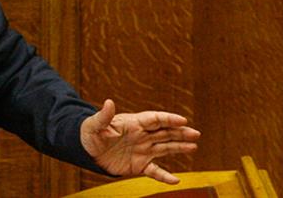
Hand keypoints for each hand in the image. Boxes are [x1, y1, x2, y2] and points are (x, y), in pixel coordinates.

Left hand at [80, 99, 200, 183]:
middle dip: (180, 132)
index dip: (168, 118)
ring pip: (165, 148)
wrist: (87, 152)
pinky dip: (165, 176)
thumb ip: (103, 116)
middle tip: (195, 133)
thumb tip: (108, 102)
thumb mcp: (94, 125)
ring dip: (179, 148)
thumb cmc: (90, 135)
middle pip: (165, 132)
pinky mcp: (139, 165)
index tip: (182, 120)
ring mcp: (143, 150)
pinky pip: (155, 171)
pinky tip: (175, 180)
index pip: (155, 119)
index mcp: (133, 123)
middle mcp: (142, 136)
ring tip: (194, 146)